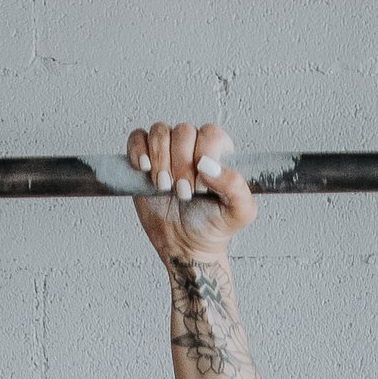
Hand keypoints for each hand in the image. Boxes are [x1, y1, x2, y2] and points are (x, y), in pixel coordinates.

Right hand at [126, 117, 256, 265]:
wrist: (186, 246)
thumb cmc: (214, 227)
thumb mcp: (240, 212)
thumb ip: (235, 185)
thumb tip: (207, 165)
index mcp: (219, 152)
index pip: (210, 134)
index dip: (203, 157)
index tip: (200, 187)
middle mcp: (193, 146)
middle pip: (183, 132)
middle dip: (180, 165)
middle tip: (183, 193)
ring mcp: (168, 150)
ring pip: (160, 132)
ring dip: (160, 160)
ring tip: (165, 187)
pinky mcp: (146, 159)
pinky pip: (137, 138)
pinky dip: (138, 150)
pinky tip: (145, 170)